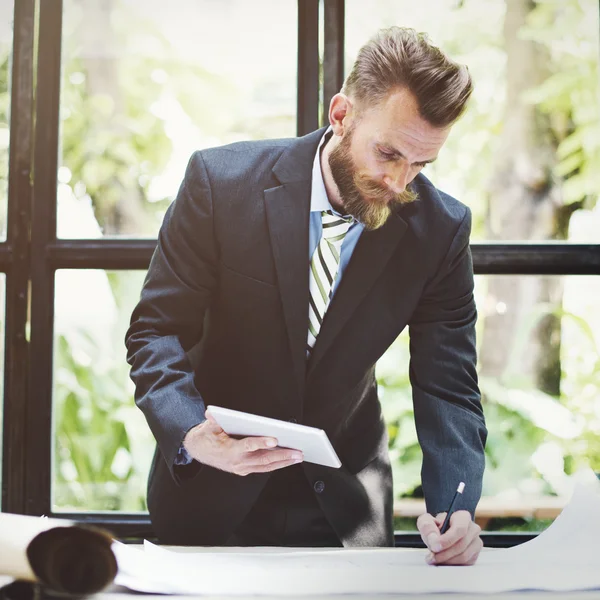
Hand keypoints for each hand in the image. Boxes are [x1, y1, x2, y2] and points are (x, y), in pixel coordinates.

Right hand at [183, 411, 303, 475]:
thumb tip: (211, 414)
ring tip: (298, 456)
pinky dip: (277, 464)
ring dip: (284, 462)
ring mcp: (241, 468)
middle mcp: (237, 462)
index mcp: (229, 450)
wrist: (198, 450)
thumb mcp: (208, 426)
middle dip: (282, 456)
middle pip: (263, 459)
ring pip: (266, 467)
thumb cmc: (206, 436)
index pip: (248, 446)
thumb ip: (213, 421)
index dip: (261, 443)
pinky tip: (288, 460)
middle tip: (298, 452)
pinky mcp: (244, 469)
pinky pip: (264, 468)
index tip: (275, 440)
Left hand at [417, 510, 482, 565]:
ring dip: (447, 560)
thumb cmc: (434, 526)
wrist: (439, 534)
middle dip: (444, 553)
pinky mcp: (474, 555)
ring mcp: (475, 543)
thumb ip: (427, 527)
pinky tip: (442, 561)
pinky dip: (452, 564)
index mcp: (463, 516)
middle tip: (431, 556)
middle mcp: (473, 529)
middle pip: (461, 545)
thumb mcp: (426, 521)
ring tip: (434, 559)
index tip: (435, 547)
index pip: (459, 529)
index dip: (447, 540)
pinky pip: (465, 564)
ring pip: (464, 556)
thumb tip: (434, 540)